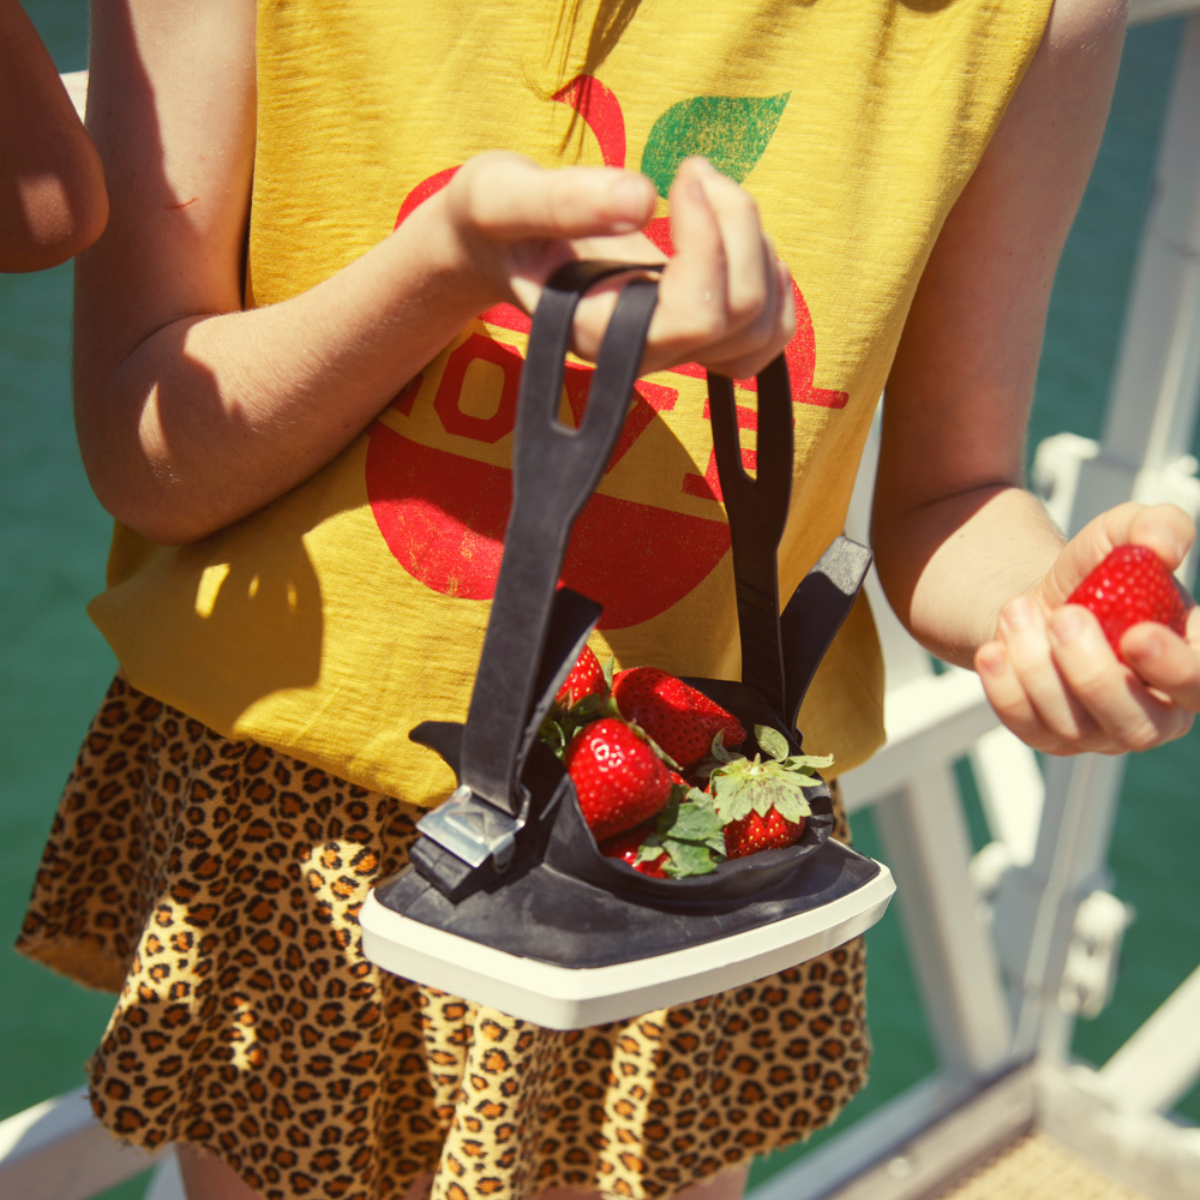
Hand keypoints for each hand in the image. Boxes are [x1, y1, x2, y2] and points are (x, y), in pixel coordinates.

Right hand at [439, 151, 794, 377]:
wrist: (500, 241)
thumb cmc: (496, 221)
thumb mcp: (503, 196)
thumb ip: (562, 201)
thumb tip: (642, 200)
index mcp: (598, 333)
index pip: (696, 318)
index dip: (709, 242)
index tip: (680, 177)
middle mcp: (642, 352)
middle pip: (742, 316)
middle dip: (739, 226)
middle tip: (695, 169)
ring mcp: (673, 347)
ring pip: (764, 329)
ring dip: (759, 248)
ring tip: (711, 196)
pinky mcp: (696, 332)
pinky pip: (768, 332)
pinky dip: (771, 278)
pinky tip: (734, 234)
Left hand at [975, 503, 1199, 753]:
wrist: (1041, 602)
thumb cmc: (1096, 576)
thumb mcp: (1123, 536)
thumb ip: (1156, 525)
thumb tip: (1162, 544)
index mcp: (1189, 667)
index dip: (1175, 669)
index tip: (1136, 634)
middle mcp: (1153, 712)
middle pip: (1138, 723)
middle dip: (1093, 672)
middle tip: (1063, 616)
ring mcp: (1099, 733)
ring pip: (1074, 725)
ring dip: (1038, 666)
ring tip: (1017, 610)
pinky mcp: (1048, 736)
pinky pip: (1026, 726)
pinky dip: (1004, 687)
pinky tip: (994, 650)